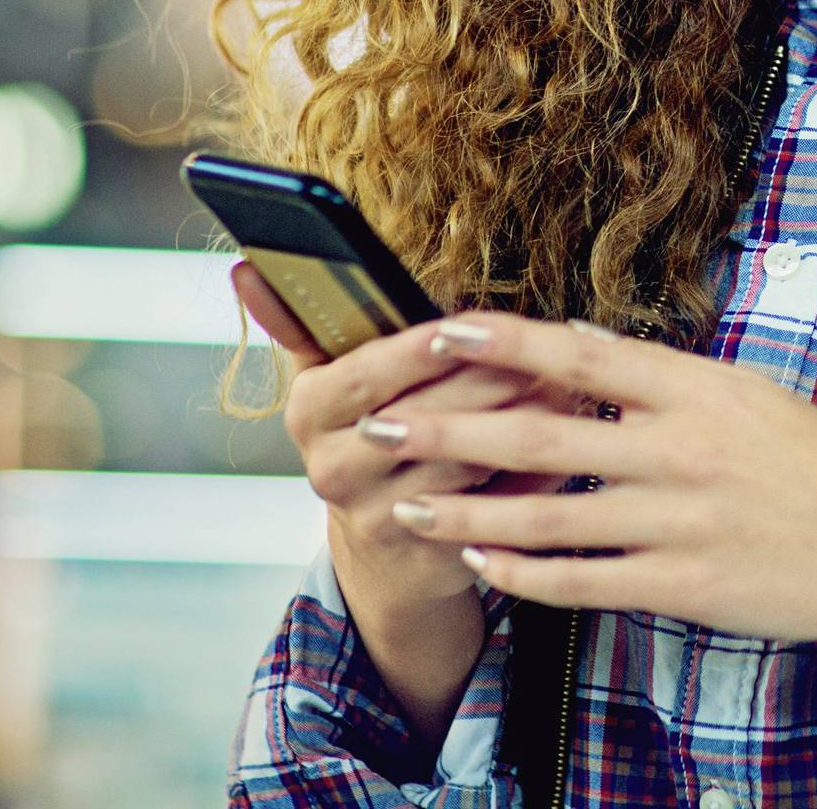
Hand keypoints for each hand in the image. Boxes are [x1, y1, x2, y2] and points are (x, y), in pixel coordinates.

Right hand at [234, 263, 584, 600]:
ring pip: (464, 461)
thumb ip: (302, 320)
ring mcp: (381, 516)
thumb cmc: (366, 431)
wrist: (386, 545)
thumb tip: (246, 267)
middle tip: (541, 350)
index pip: (363, 375)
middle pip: (420, 417)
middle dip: (487, 379)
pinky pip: (494, 504)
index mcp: (309, 413)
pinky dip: (537, 470)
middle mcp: (334, 470)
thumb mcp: (331, 376)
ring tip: (567, 383)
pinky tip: (570, 439)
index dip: (412, 351)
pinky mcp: (431, 549)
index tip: (456, 327)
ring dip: (522, 420)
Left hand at [354, 311, 816, 648]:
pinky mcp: (684, 586)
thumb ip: (668, 381)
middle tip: (382, 421)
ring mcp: (679, 522)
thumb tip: (588, 353)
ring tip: (407, 507)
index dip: (503, 341)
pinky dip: (525, 576)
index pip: (581, 354)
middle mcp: (681, 450)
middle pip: (541, 434)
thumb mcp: (752, 395)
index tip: (438, 329)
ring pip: (547, 516)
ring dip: (468, 513)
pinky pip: (584, 582)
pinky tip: (484, 566)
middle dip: (450, 429)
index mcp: (699, 389)